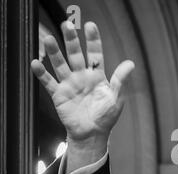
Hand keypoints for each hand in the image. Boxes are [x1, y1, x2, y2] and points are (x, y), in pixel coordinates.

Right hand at [31, 21, 134, 145]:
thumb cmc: (106, 116)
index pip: (95, 54)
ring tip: (49, 39)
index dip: (93, 40)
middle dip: (71, 40)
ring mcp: (69, 84)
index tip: (90, 26)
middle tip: (66, 25)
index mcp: (97, 76)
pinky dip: (41, 74)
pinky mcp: (59, 95)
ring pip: (60, 65)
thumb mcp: (116, 98)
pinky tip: (36, 63)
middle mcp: (82, 77)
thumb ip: (120, 80)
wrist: (92, 134)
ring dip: (54, 53)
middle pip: (75, 55)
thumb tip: (131, 63)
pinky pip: (48, 82)